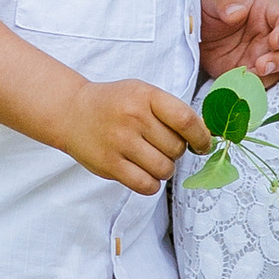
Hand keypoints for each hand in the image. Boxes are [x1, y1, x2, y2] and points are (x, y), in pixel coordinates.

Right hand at [57, 77, 209, 193]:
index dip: (201, 137)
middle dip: (176, 152)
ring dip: (164, 169)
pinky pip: (146, 185)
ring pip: (164, 169)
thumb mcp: (143, 93)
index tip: (202, 144)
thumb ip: (172, 111)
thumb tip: (205, 137)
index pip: (186, 120)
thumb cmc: (115, 104)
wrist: (72, 112)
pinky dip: (151, 183)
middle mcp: (133, 118)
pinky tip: (144, 173)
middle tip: (161, 146)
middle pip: (176, 149)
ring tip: (151, 158)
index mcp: (146, 96)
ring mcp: (120, 142)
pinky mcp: (110, 165)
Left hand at [199, 0, 278, 86]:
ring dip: (270, 75)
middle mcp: (269, 34)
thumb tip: (237, 12)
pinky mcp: (250, 71)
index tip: (276, 40)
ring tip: (249, 75)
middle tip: (262, 65)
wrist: (192, 31)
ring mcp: (261, 55)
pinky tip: (242, 82)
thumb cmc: (207, 8)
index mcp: (266, 12)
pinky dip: (255, 85)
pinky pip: (261, 82)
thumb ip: (224, 2)